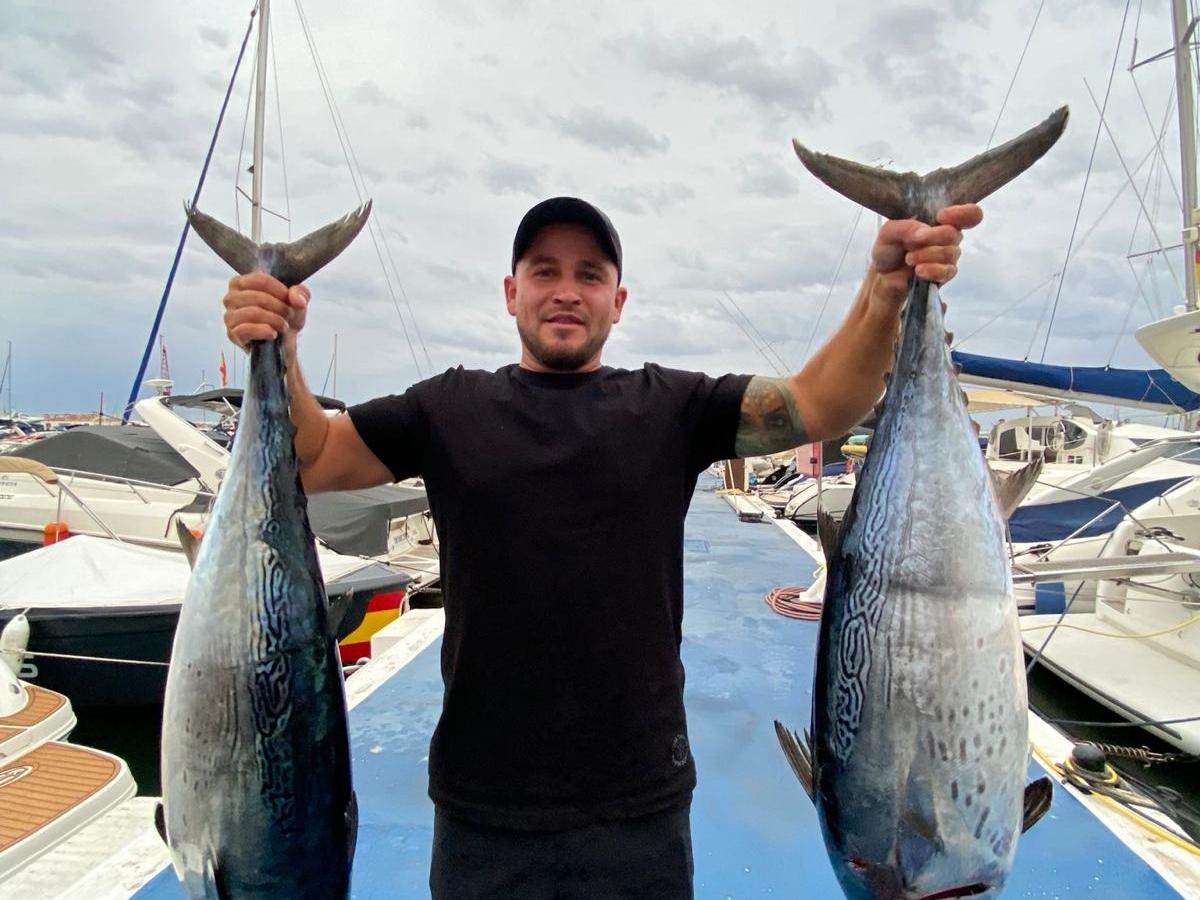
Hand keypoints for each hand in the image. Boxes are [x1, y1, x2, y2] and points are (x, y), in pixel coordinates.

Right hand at [222, 273, 309, 359]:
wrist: (284, 344)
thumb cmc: (284, 318)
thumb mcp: (297, 303)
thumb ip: (300, 294)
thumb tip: (296, 297)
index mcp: (242, 283)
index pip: (260, 279)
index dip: (279, 290)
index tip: (289, 299)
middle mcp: (231, 298)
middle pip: (258, 296)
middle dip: (279, 307)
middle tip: (288, 315)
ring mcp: (229, 316)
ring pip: (253, 312)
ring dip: (274, 320)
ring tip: (283, 326)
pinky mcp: (232, 334)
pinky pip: (245, 329)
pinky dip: (264, 331)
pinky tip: (273, 333)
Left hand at [868, 203, 982, 307]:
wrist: (883, 275)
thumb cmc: (890, 248)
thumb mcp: (889, 232)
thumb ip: (905, 226)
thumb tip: (923, 231)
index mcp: (940, 220)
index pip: (969, 214)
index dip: (961, 213)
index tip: (941, 216)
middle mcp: (949, 237)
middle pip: (954, 234)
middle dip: (932, 237)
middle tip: (912, 242)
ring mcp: (949, 256)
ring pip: (950, 253)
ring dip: (927, 255)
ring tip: (909, 258)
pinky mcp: (944, 275)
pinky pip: (947, 271)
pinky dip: (932, 270)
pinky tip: (918, 271)